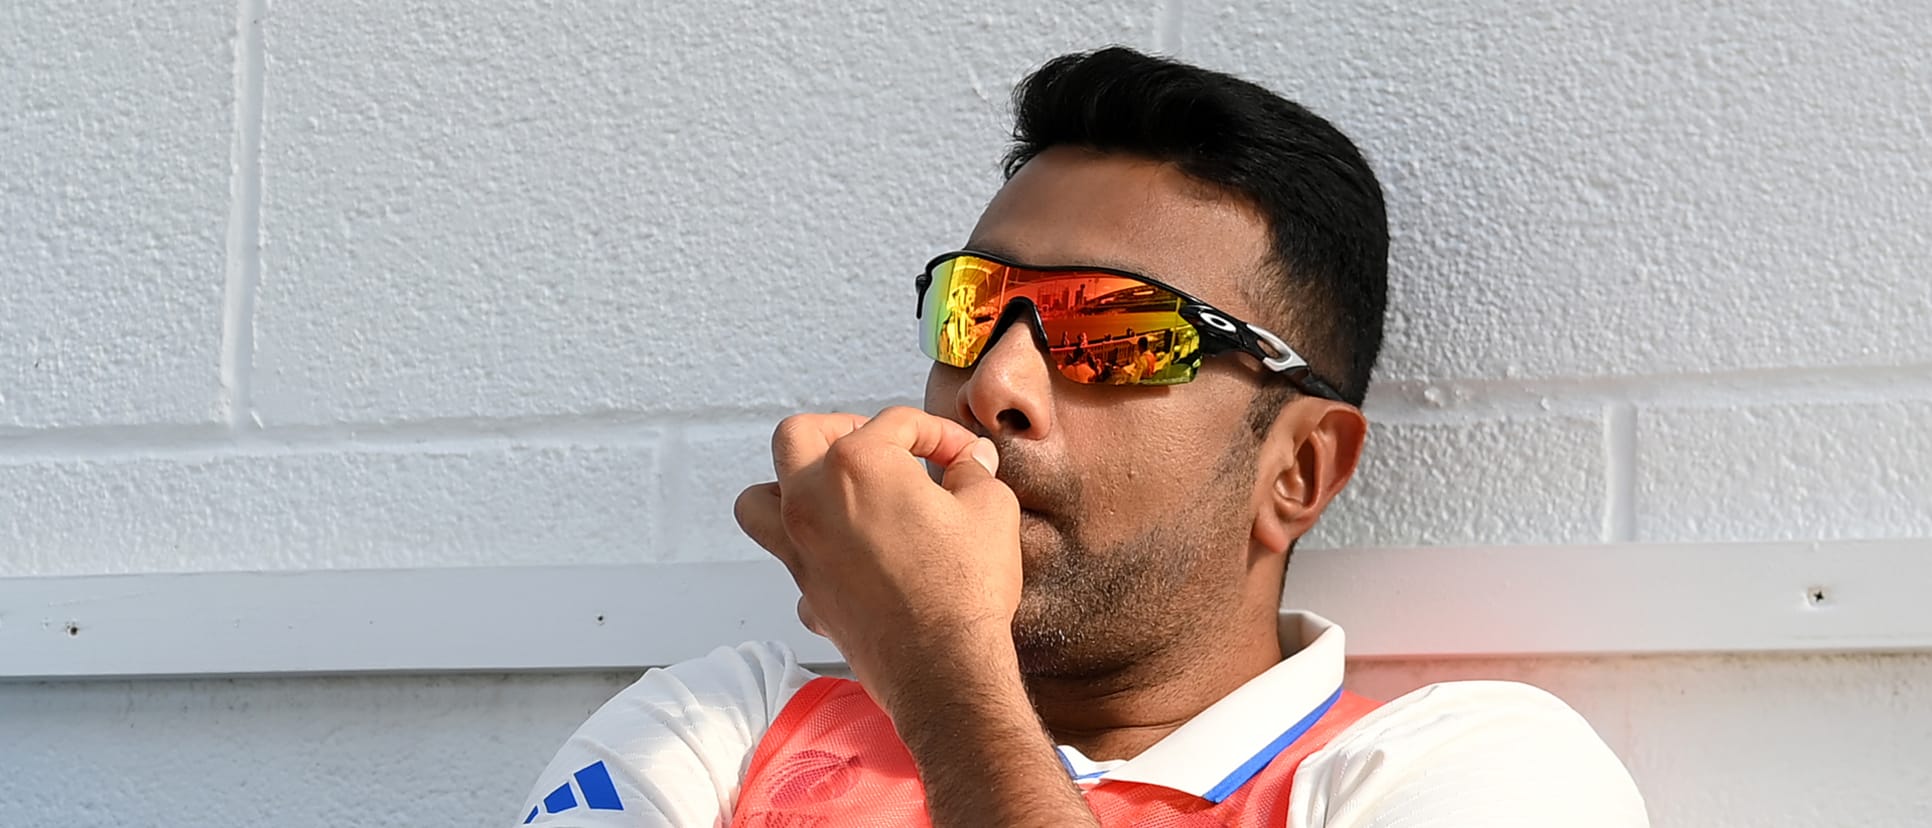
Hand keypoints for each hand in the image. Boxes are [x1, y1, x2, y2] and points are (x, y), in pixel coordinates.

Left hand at [734, 406, 1021, 710]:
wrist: (943, 669)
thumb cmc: (966, 586)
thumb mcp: (990, 509)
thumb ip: (974, 473)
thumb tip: (971, 460)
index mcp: (858, 464)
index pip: (896, 423)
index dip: (940, 434)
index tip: (964, 456)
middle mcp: (813, 500)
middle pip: (798, 435)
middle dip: (840, 429)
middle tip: (881, 448)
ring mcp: (800, 550)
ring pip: (758, 501)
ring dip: (787, 487)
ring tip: (830, 494)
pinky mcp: (805, 594)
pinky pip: (790, 562)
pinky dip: (811, 554)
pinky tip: (849, 559)